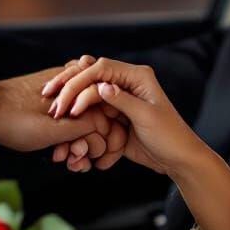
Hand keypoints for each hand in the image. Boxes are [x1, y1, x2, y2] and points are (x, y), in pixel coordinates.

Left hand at [0, 67, 126, 156]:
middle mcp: (72, 85)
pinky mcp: (48, 101)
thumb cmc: (15, 119)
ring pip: (80, 123)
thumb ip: (87, 127)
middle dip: (87, 145)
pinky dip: (64, 137)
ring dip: (75, 144)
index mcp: (77, 87)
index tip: (91, 158)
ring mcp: (60, 92)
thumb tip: (106, 132)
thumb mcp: (55, 129)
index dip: (102, 142)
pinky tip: (55, 151)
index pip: (107, 116)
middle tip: (74, 161)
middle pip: (95, 120)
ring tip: (61, 158)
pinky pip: (66, 121)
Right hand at [42, 56, 206, 177]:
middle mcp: (126, 84)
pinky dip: (78, 118)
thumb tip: (100, 87)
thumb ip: (123, 101)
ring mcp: (119, 100)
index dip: (80, 82)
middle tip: (52, 106)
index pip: (101, 69)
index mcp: (137, 77)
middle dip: (69, 89)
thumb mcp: (147, 117)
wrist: (177, 160)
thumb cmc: (169, 136)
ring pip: (87, 95)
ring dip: (70, 103)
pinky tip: (64, 123)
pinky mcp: (114, 116)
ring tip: (54, 114)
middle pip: (90, 78)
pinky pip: (91, 112)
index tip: (67, 104)